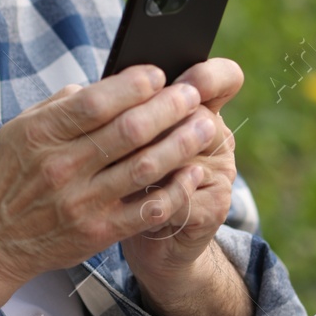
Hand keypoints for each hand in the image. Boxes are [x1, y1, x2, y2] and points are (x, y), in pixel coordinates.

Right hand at [0, 63, 224, 296]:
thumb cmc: (6, 177)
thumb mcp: (18, 130)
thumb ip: (62, 105)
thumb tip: (110, 85)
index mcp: (41, 134)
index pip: (97, 101)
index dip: (135, 84)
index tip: (158, 74)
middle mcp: (62, 167)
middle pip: (130, 130)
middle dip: (170, 107)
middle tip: (192, 94)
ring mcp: (81, 203)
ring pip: (146, 166)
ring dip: (182, 143)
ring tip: (204, 125)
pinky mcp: (98, 233)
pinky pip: (148, 209)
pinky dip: (176, 189)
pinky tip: (191, 172)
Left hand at [119, 58, 241, 286]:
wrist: (154, 239)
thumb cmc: (130, 176)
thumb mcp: (129, 139)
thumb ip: (123, 112)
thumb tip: (91, 91)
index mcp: (201, 110)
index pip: (225, 78)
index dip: (209, 76)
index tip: (178, 79)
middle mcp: (217, 138)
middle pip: (197, 116)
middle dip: (153, 122)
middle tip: (115, 129)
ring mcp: (221, 173)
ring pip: (186, 157)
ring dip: (145, 160)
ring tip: (110, 165)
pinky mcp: (215, 208)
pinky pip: (181, 198)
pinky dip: (149, 198)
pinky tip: (124, 198)